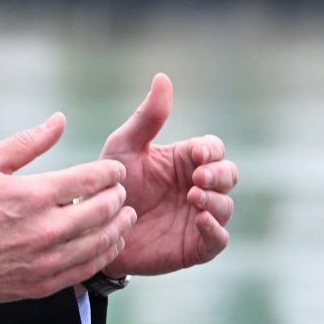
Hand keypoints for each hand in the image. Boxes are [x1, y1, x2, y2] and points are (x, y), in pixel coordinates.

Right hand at [0, 113, 137, 309]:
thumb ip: (27, 142)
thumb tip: (60, 120)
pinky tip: (108, 245)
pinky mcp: (42, 284)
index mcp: (32, 195)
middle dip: (117, 198)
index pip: (89, 180)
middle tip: (122, 192)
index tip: (116, 170)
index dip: (110, 173)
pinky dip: (103, 256)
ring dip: (118, 228)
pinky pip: (85, 271)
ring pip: (99, 244)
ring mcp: (45, 260)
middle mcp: (44, 229)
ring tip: (125, 217)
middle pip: (100, 211)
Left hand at [98, 74, 236, 276]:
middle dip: (219, 174)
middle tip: (197, 177)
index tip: (195, 154)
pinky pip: (218, 239)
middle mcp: (197, 186)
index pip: (214, 149)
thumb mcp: (125, 146)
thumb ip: (148, 117)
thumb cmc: (112, 182)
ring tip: (194, 197)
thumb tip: (163, 77)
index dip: (211, 151)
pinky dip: (215, 230)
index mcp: (184, 161)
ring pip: (226, 206)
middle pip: (229, 175)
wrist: (95, 227)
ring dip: (216, 200)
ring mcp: (198, 217)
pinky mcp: (195, 245)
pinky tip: (201, 220)